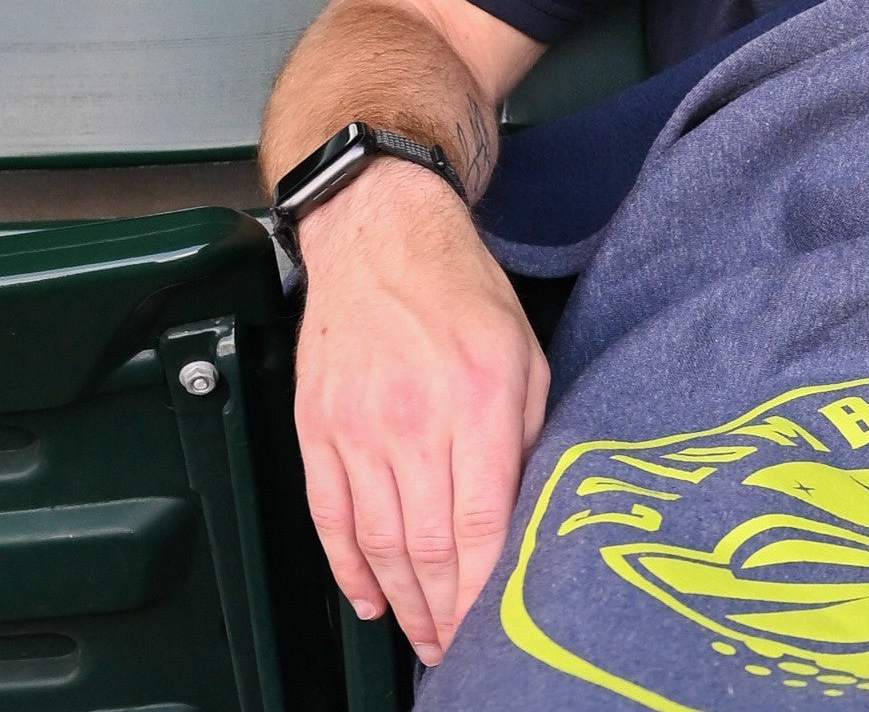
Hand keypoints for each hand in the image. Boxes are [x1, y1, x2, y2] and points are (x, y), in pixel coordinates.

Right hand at [292, 157, 548, 664]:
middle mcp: (413, 417)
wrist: (380, 239)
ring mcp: (356, 426)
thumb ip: (531, 432)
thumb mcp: (527, 353)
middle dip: (447, 609)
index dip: (486, 586)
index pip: (482, 518)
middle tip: (461, 649)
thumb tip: (528, 510)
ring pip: (377, 540)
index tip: (496, 625)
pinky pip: (330, 516)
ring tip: (424, 635)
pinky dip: (348, 568)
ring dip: (402, 601)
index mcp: (478, 398)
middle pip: (426, 543)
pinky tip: (370, 599)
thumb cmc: (463, 291)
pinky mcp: (317, 428)